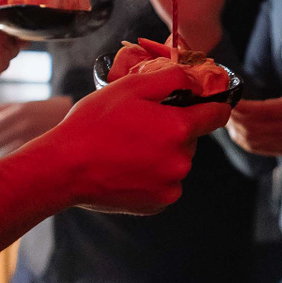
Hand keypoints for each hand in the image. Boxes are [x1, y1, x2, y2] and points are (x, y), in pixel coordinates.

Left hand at [0, 0, 18, 80]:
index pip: (15, 16)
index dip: (25, 13)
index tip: (31, 8)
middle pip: (19, 33)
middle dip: (23, 28)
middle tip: (22, 22)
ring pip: (15, 48)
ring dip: (13, 41)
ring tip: (2, 34)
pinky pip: (5, 63)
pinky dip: (4, 55)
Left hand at [0, 96, 74, 163]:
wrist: (80, 119)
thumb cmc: (52, 111)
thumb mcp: (29, 104)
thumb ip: (7, 108)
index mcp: (22, 110)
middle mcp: (26, 124)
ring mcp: (35, 138)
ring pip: (8, 152)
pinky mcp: (42, 150)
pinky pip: (20, 160)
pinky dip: (8, 165)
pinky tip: (1, 170)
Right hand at [18, 67, 231, 213]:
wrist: (64, 168)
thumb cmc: (94, 123)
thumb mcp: (131, 87)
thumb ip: (172, 78)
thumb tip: (197, 79)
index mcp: (179, 128)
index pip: (218, 114)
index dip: (212, 105)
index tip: (202, 104)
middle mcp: (182, 160)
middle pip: (191, 138)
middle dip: (173, 130)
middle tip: (140, 125)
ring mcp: (171, 185)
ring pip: (177, 161)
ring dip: (162, 153)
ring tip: (128, 148)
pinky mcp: (158, 204)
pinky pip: (165, 184)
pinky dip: (153, 176)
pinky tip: (127, 168)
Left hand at [227, 43, 281, 156]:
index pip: (261, 111)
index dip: (242, 106)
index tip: (230, 94)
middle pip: (250, 127)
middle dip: (233, 115)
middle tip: (220, 101)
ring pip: (250, 139)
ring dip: (234, 127)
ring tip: (224, 112)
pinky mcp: (279, 150)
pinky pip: (254, 147)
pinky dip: (241, 138)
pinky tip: (234, 127)